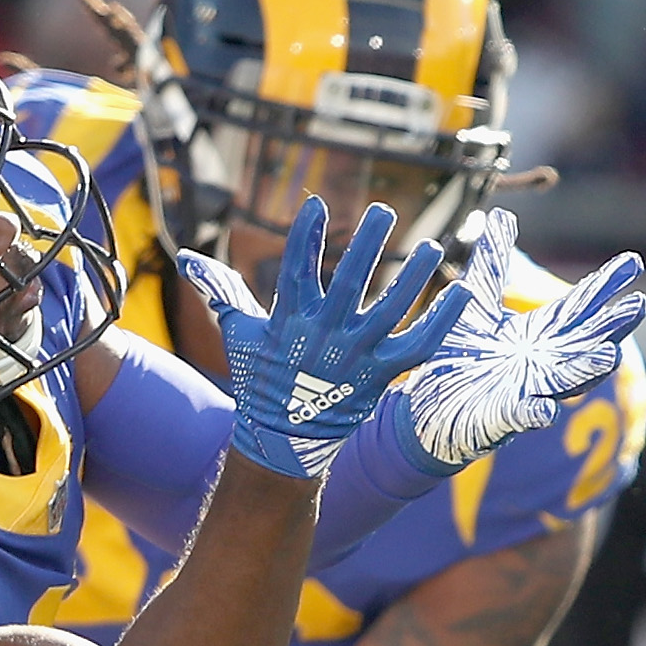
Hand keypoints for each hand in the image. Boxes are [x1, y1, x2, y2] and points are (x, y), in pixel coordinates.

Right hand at [183, 195, 458, 480]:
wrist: (282, 441)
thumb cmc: (259, 380)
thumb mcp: (238, 335)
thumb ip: (222, 291)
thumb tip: (188, 260)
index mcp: (289, 321)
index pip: (296, 269)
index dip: (306, 237)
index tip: (318, 204)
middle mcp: (323, 335)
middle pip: (349, 282)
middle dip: (368, 244)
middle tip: (385, 211)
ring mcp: (354, 357)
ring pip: (390, 310)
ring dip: (413, 277)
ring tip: (432, 248)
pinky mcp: (380, 375)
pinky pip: (417, 345)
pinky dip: (440, 321)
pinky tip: (458, 293)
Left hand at [377, 214, 645, 472]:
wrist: (427, 404)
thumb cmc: (459, 354)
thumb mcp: (474, 300)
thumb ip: (491, 262)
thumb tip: (500, 214)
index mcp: (540, 333)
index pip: (581, 304)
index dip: (607, 284)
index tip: (634, 260)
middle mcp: (544, 361)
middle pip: (588, 341)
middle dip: (614, 326)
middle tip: (640, 304)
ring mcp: (527, 389)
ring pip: (566, 380)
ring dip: (588, 369)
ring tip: (610, 355)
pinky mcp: (502, 416)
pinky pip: (523, 416)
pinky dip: (535, 412)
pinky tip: (546, 410)